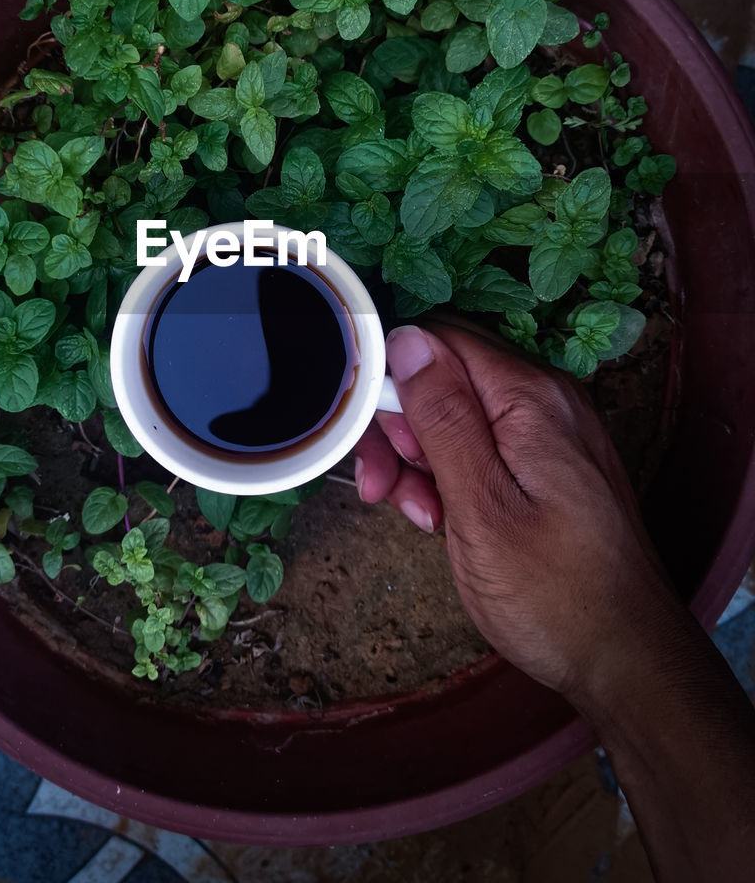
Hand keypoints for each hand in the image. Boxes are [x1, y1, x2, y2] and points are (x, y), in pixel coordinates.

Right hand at [354, 321, 680, 700]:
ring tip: (424, 518)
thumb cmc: (551, 594)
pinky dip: (454, 478)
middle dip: (403, 428)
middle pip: (445, 377)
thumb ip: (442, 417)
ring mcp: (551, 432)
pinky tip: (447, 522)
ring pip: (457, 415)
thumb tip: (406, 338)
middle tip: (386, 490)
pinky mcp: (550, 464)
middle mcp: (545, 399)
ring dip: (423, 461)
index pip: (439, 339)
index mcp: (530, 397)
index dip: (392, 379)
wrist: (626, 659)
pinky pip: (483, 446)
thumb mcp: (480, 506)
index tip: (373, 440)